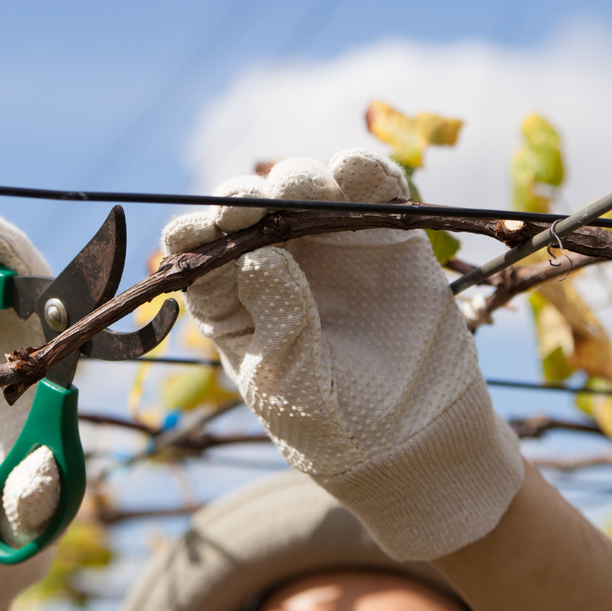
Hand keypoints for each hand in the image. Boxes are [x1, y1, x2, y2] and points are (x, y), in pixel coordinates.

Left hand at [160, 150, 522, 560]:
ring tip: (306, 193)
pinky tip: (349, 172)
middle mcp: (273, 261)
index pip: (198, 251)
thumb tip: (259, 256)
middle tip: (252, 205)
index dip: (195, 230)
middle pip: (246, 207)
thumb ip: (278, 322)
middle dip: (243, 197)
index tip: (205, 228)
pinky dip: (359, 171)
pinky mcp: (384, 233)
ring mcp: (328, 243)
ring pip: (302, 187)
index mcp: (231, 300)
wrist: (415, 439)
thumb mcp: (292, 385)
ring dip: (297, 180)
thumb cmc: (333, 424)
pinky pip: (369, 188)